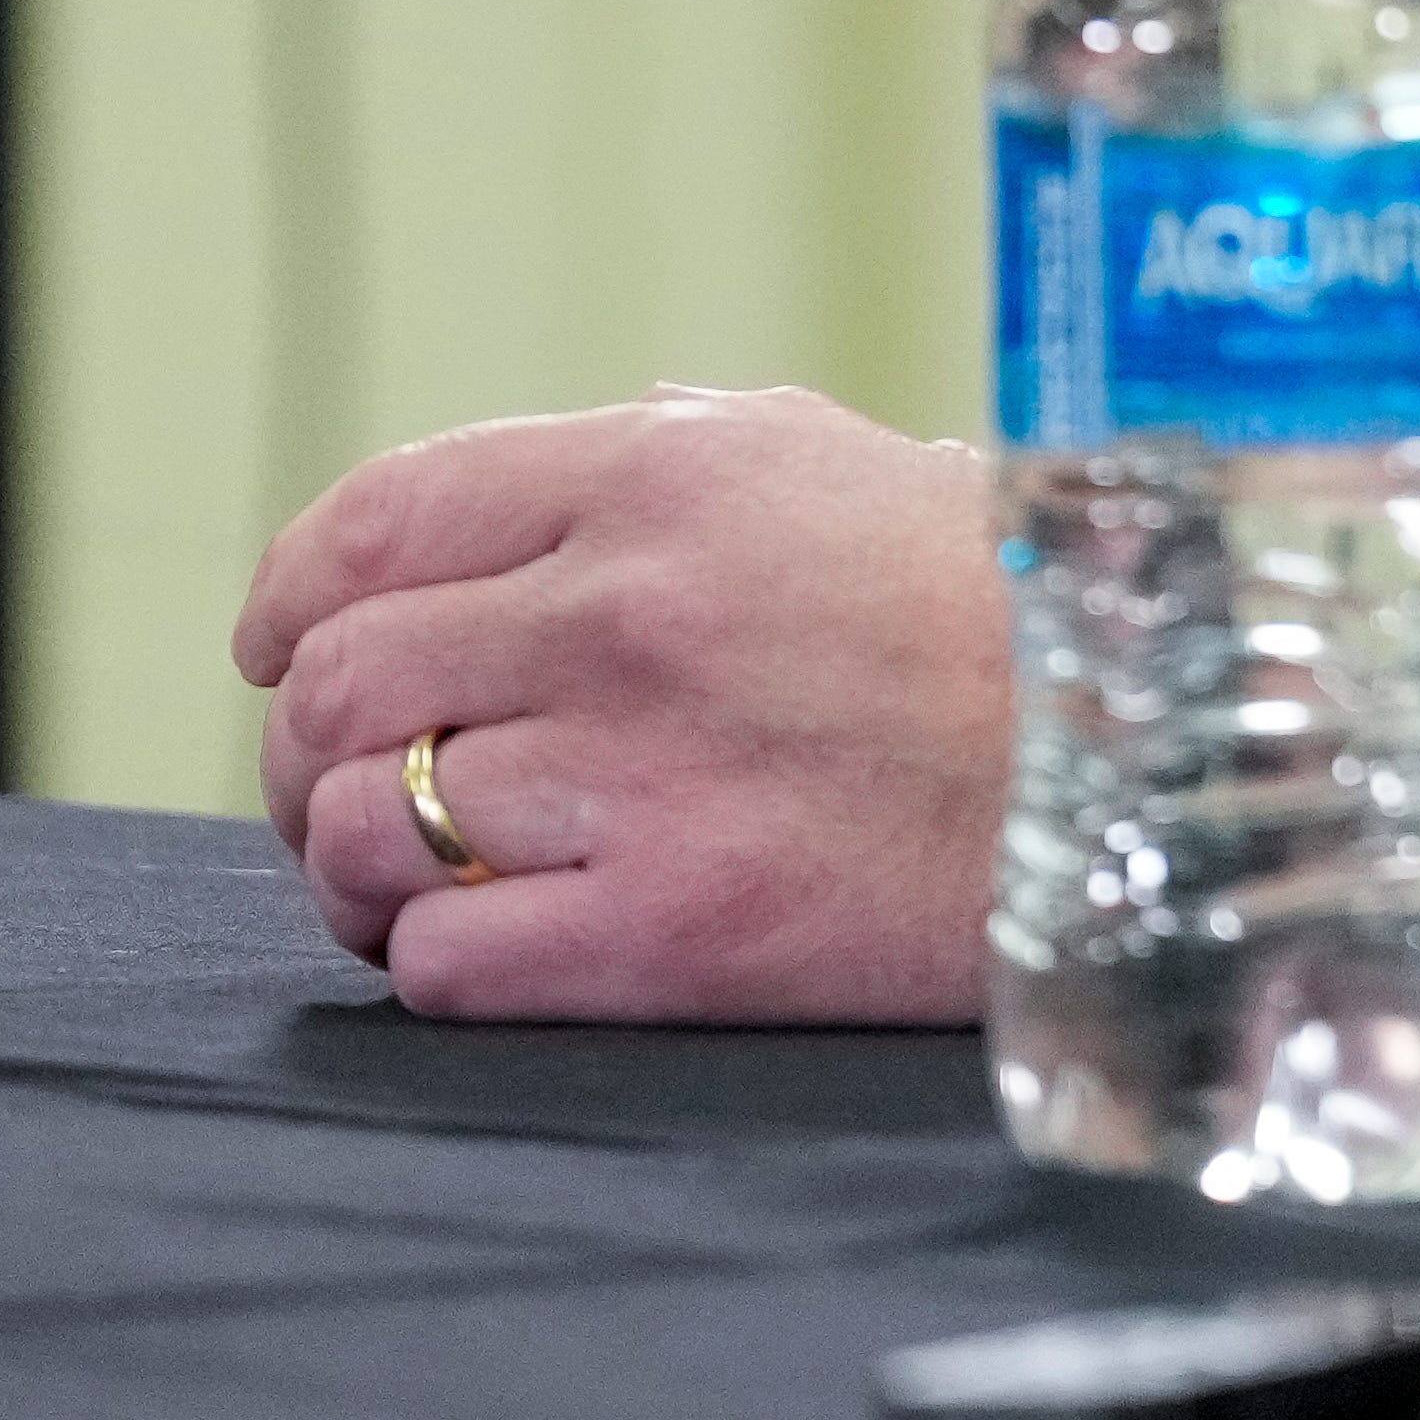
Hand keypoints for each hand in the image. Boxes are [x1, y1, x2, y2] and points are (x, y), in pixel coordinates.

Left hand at [234, 385, 1004, 1019]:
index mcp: (654, 478)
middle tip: (341, 785)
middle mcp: (626, 613)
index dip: (288, 598)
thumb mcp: (814, 461)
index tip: (274, 649)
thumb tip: (458, 522)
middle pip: (337, 685)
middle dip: (303, 748)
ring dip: (351, 865)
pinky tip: (492, 940)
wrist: (1144, 756)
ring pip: (360, 827)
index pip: (371, 526)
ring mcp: (642, 777)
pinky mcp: (674, 934)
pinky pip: (442, 958)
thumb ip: (630, 467)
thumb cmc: (987, 604)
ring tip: (401, 878)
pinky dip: (432, 957)